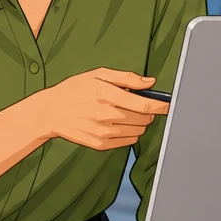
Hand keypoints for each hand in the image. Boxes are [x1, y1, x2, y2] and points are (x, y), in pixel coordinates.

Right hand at [29, 68, 168, 150]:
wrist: (50, 112)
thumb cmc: (74, 90)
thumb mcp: (98, 75)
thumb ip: (126, 78)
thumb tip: (150, 82)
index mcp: (107, 95)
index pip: (145, 104)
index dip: (162, 105)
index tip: (169, 104)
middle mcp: (107, 116)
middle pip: (144, 118)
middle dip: (149, 111)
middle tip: (140, 104)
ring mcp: (104, 133)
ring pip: (138, 131)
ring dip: (140, 122)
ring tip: (127, 113)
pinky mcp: (101, 145)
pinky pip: (128, 141)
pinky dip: (130, 133)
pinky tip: (120, 124)